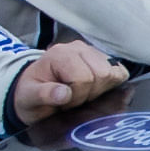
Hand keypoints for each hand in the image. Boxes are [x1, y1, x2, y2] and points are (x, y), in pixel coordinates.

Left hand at [5, 40, 121, 125]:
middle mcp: (79, 48)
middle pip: (102, 74)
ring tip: (84, 94)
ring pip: (114, 73)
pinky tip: (95, 90)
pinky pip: (120, 72)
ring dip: (100, 90)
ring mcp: (93, 52)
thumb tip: (63, 94)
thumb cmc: (33, 93)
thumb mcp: (29, 97)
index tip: (65, 102)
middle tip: (75, 99)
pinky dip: (111, 85)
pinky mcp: (105, 59)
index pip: (83, 78)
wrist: (35, 89)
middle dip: (90, 93)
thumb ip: (43, 94)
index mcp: (60, 54)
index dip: (77, 96)